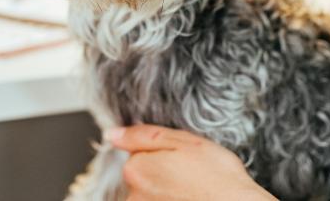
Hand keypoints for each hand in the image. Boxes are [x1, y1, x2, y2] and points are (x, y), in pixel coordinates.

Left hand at [105, 124, 275, 200]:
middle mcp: (134, 197)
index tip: (184, 161)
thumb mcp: (184, 141)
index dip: (165, 154)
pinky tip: (191, 198)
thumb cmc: (218, 177)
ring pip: (154, 195)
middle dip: (164, 176)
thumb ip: (142, 136)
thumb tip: (112, 135)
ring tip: (194, 192)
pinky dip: (174, 199)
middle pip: (145, 179)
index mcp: (137, 169)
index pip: (139, 156)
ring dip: (170, 192)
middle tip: (192, 178)